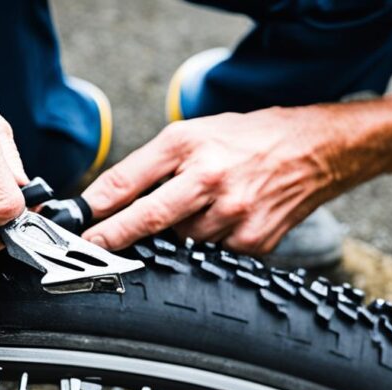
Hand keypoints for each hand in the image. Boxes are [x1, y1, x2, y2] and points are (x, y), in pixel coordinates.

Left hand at [81, 107, 352, 254]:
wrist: (316, 150)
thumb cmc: (249, 139)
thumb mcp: (194, 134)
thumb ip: (151, 166)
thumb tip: (108, 201)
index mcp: (189, 145)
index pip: (128, 181)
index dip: (95, 208)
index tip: (75, 227)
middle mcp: (209, 178)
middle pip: (148, 217)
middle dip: (113, 237)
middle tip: (90, 250)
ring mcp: (233, 213)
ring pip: (182, 240)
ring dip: (177, 235)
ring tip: (201, 210)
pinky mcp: (252, 241)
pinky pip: (212, 253)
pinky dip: (208, 243)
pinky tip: (226, 221)